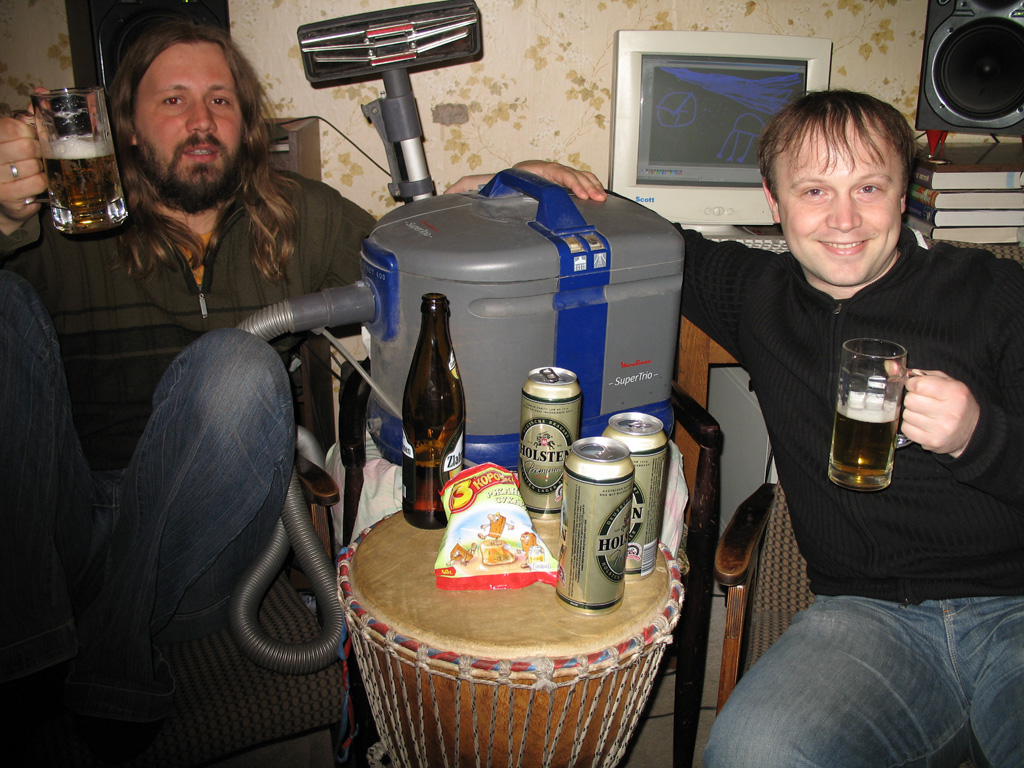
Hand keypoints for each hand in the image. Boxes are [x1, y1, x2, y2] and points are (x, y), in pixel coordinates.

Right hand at [0, 106, 45, 235]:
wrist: (4, 196)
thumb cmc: (11, 160)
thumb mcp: (16, 135)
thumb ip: (28, 115)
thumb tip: (43, 91)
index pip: (14, 127)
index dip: (30, 132)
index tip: (31, 137)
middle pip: (27, 147)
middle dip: (38, 151)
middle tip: (35, 156)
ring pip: (34, 166)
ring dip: (40, 168)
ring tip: (31, 169)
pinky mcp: (5, 195)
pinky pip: (37, 183)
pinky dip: (42, 182)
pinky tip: (33, 182)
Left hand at [444, 160, 606, 200]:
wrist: (509, 183)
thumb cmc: (500, 184)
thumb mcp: (483, 185)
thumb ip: (467, 187)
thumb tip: (448, 192)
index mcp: (530, 171)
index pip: (551, 172)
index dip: (565, 180)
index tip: (574, 189)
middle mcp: (545, 171)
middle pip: (568, 174)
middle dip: (581, 184)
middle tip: (592, 196)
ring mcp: (555, 177)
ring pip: (576, 177)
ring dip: (589, 186)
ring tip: (600, 197)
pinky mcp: (561, 184)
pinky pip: (580, 181)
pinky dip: (590, 186)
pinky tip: (599, 196)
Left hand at [900, 370, 979, 457]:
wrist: (972, 432)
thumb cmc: (956, 403)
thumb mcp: (946, 383)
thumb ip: (921, 374)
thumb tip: (890, 366)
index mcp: (955, 393)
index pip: (919, 385)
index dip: (912, 384)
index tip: (916, 386)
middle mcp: (950, 411)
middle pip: (910, 400)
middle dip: (912, 398)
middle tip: (922, 401)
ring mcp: (941, 429)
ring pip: (907, 415)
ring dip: (911, 413)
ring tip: (924, 414)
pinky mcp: (932, 442)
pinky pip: (906, 429)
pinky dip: (910, 426)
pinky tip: (922, 424)